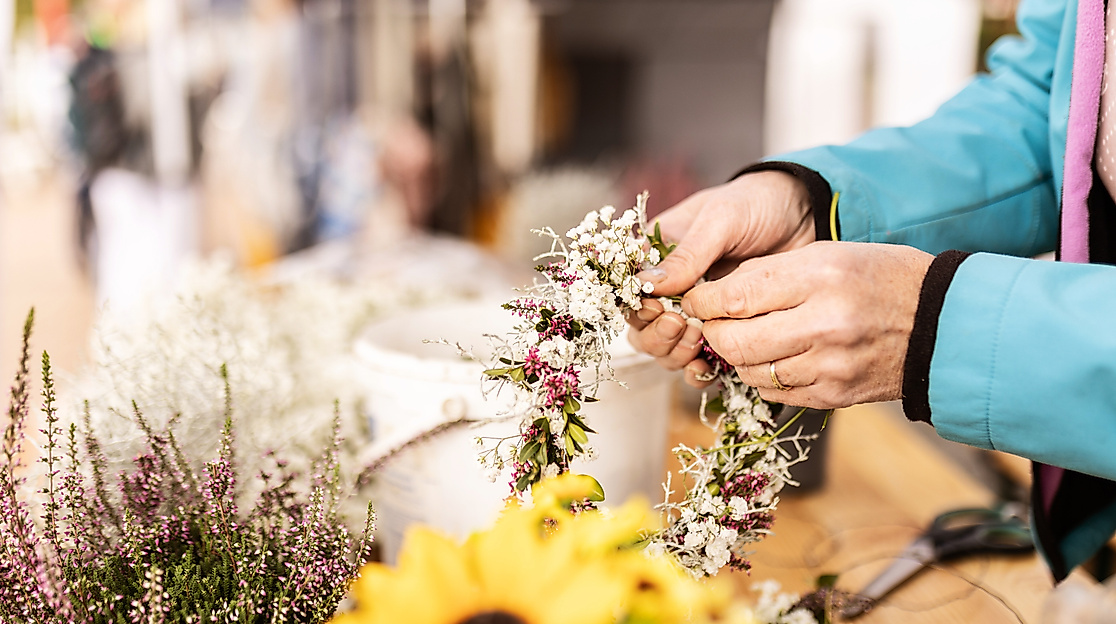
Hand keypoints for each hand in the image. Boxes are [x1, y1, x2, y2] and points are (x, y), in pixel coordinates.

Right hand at [626, 171, 813, 383]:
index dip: (635, 306)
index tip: (655, 307)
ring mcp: (695, 310)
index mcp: (657, 253)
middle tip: (679, 324)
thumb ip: (686, 255)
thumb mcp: (720, 220)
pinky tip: (707, 365)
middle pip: (641, 327)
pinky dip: (696, 369)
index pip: (628, 290)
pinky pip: (698, 360)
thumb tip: (646, 285)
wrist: (804, 214)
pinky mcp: (723, 328)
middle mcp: (670, 287)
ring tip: (696, 336)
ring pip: (664, 348)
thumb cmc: (756, 204)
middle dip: (654, 334)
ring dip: (672, 351)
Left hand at [681, 241, 933, 408]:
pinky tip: (778, 357)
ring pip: (749, 370)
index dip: (702, 301)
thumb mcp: (826, 255)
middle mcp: (823, 323)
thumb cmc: (877, 278)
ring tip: (750, 337)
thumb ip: (767, 274)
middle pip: (733, 341)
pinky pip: (774, 392)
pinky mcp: (833, 395)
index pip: (734, 296)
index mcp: (819, 277)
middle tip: (716, 323)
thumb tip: (711, 294)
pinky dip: (764, 376)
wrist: (939, 323)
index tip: (696, 299)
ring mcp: (829, 365)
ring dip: (738, 356)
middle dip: (713, 332)